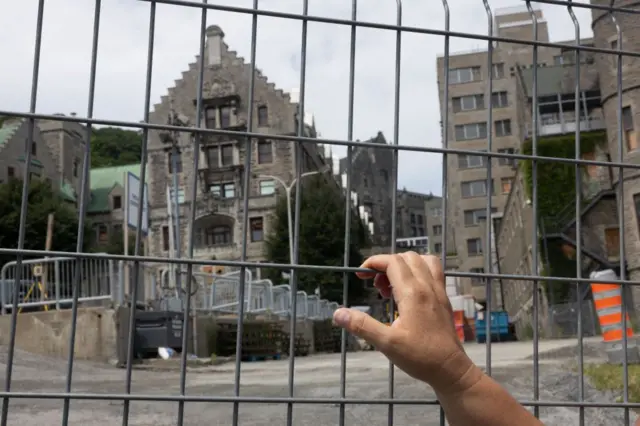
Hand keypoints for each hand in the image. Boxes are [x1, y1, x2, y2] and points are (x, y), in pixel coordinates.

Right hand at [332, 252, 480, 393]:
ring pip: (423, 261)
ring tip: (391, 286)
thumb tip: (338, 314)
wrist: (450, 369)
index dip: (373, 262)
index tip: (360, 274)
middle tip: (375, 286)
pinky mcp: (444, 298)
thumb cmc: (419, 357)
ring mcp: (439, 291)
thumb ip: (362, 326)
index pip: (392, 262)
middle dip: (386, 265)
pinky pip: (433, 272)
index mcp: (413, 293)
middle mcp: (427, 286)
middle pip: (406, 258)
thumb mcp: (386, 343)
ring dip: (404, 265)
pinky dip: (418, 271)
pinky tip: (409, 291)